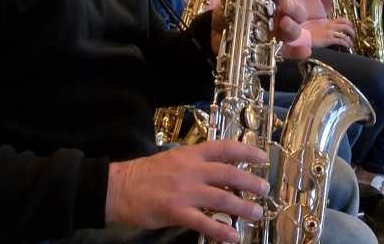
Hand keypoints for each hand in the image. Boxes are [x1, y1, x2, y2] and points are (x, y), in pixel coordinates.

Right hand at [106, 141, 268, 241]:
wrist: (119, 187)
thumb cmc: (147, 174)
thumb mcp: (175, 159)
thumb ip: (198, 164)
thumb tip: (222, 172)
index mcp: (191, 154)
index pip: (224, 148)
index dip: (246, 152)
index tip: (262, 158)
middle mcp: (191, 170)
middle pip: (229, 174)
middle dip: (250, 182)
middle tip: (265, 189)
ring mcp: (185, 191)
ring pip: (221, 198)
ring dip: (242, 206)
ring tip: (256, 213)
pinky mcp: (176, 212)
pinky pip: (204, 222)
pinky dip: (221, 230)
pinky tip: (233, 236)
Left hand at [211, 0, 308, 57]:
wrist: (216, 38)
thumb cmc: (227, 15)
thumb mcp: (227, 2)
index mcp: (270, 2)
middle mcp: (277, 17)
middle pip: (294, 11)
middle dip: (293, 7)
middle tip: (285, 6)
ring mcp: (277, 35)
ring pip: (294, 31)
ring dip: (294, 26)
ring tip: (285, 24)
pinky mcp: (273, 52)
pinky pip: (289, 53)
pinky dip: (298, 52)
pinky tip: (305, 51)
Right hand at [308, 18, 354, 48]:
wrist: (306, 38)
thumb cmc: (314, 34)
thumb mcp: (323, 28)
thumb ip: (330, 28)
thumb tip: (337, 31)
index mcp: (330, 23)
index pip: (343, 19)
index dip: (350, 23)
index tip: (351, 28)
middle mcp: (331, 26)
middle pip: (346, 26)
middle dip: (352, 32)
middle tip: (353, 37)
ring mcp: (330, 33)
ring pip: (345, 35)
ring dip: (350, 40)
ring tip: (351, 44)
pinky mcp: (329, 40)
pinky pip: (341, 41)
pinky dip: (346, 44)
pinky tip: (347, 46)